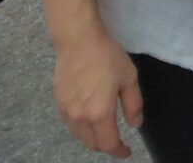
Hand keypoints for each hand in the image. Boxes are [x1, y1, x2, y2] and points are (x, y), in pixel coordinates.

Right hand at [51, 29, 142, 157]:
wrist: (78, 41)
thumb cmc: (107, 57)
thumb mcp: (129, 78)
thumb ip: (133, 105)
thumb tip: (135, 124)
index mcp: (99, 114)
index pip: (108, 144)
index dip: (118, 152)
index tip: (126, 152)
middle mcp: (80, 117)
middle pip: (91, 143)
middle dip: (105, 146)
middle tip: (117, 140)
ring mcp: (66, 111)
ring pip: (79, 135)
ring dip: (92, 138)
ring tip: (103, 130)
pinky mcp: (58, 102)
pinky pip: (70, 124)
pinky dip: (80, 127)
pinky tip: (88, 118)